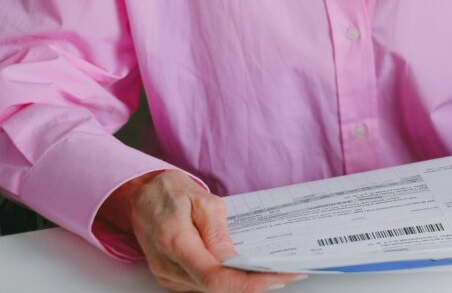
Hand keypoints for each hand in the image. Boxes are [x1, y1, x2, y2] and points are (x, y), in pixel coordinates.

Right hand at [96, 170, 303, 291]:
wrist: (139, 196)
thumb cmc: (168, 192)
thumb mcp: (201, 200)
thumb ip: (218, 232)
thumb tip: (234, 259)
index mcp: (176, 242)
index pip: (215, 277)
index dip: (249, 283)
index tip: (278, 277)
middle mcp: (168, 267)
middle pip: (217, 289)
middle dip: (255, 285)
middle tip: (288, 273)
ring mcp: (167, 276)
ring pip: (211, 291)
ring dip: (245, 285)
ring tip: (277, 272)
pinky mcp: (172, 278)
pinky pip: (204, 286)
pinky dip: (230, 282)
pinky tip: (250, 273)